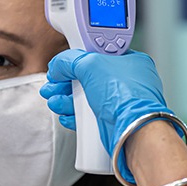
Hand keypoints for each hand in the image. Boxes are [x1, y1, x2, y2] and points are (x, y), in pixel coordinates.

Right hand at [40, 49, 179, 183]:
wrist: (134, 131)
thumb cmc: (125, 96)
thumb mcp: (91, 64)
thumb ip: (70, 60)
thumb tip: (58, 65)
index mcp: (129, 61)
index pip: (98, 54)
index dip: (78, 58)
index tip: (62, 63)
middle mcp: (125, 82)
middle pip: (87, 77)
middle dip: (65, 82)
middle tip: (52, 83)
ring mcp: (118, 103)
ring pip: (85, 98)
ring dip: (65, 99)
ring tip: (54, 101)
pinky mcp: (111, 121)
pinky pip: (88, 116)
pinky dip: (74, 115)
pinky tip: (66, 115)